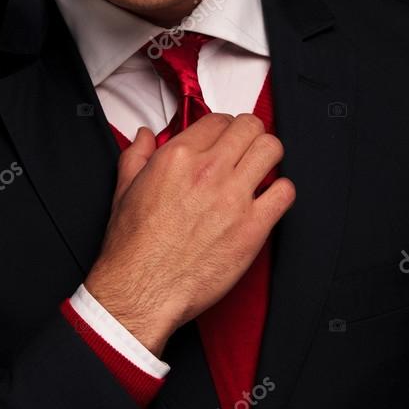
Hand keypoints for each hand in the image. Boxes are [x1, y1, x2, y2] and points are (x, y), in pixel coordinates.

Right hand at [84, 113, 294, 356]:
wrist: (142, 289)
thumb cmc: (133, 247)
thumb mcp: (124, 190)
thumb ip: (137, 155)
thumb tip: (145, 137)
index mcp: (178, 157)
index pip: (218, 119)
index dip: (224, 127)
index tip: (224, 138)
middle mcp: (209, 171)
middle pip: (250, 126)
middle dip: (249, 134)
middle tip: (245, 148)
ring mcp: (234, 198)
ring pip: (272, 149)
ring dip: (268, 155)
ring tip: (260, 168)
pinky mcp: (253, 227)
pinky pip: (285, 192)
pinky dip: (281, 192)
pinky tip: (268, 199)